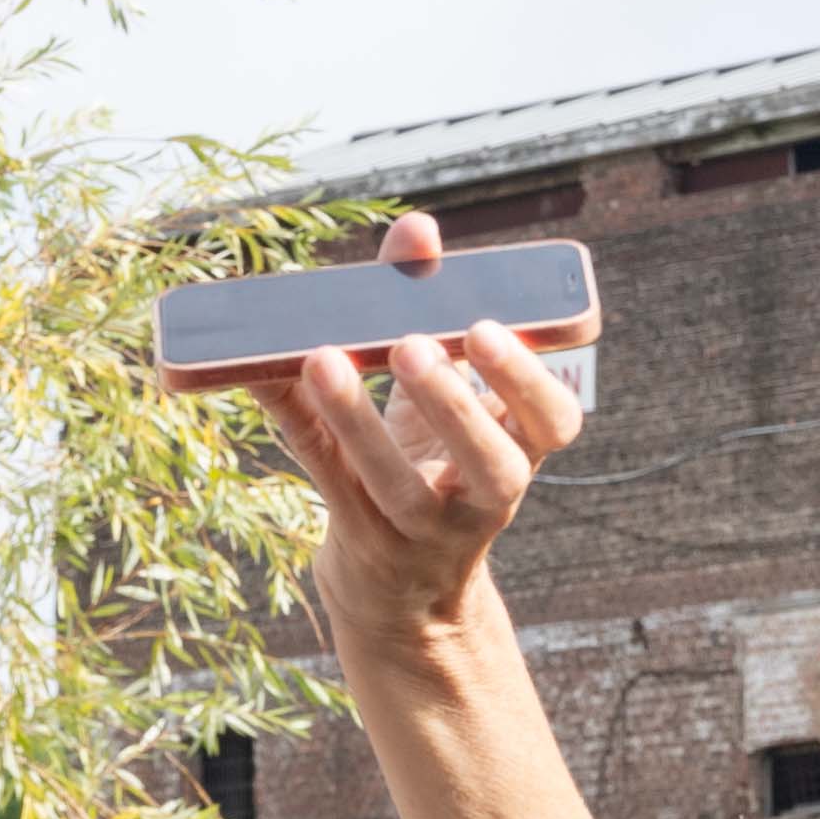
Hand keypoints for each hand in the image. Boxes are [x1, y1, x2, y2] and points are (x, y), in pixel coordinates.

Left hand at [250, 211, 587, 682]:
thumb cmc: (429, 465)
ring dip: (358, 421)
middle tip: (414, 343)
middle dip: (452, 405)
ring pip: (393, 483)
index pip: (554, 423)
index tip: (492, 332)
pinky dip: (294, 420)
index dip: (528, 382)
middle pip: (489, 466)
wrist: (397, 588)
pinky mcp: (358, 538)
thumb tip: (416, 230)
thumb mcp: (444, 397)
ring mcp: (419, 529)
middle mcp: (481, 500)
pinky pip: (324, 475)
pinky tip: (264, 373)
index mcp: (519, 454)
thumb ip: (434, 306)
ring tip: (323, 360)